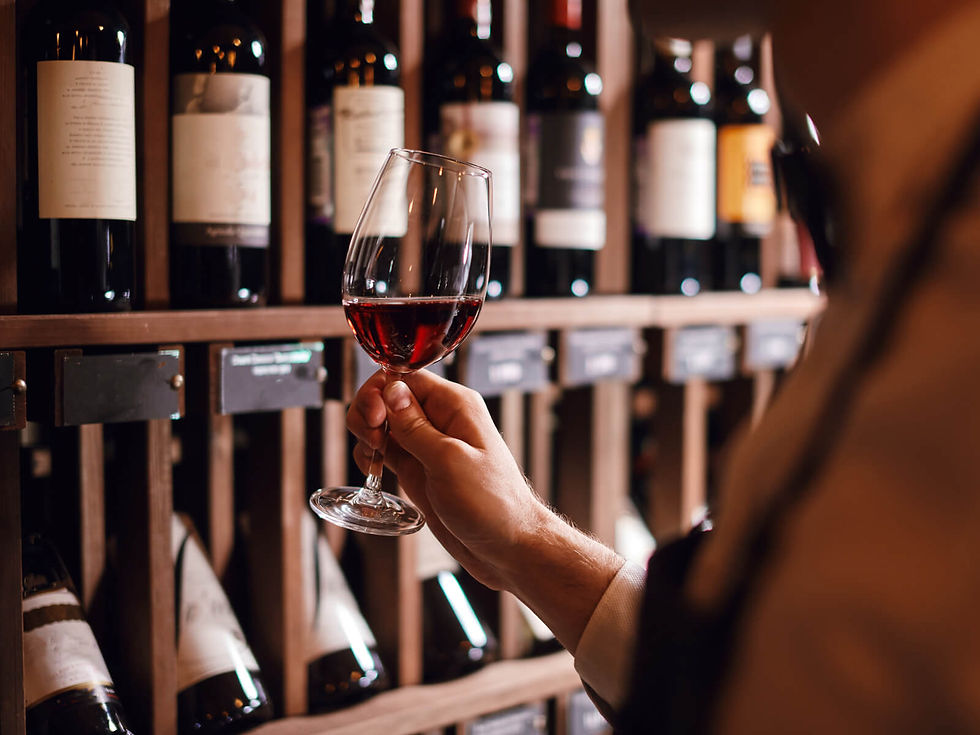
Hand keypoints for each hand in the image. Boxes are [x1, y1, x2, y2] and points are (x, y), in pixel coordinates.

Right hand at [347, 369, 624, 652]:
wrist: (507, 547)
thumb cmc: (492, 505)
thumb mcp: (449, 461)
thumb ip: (415, 426)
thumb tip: (391, 389)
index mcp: (455, 406)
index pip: (406, 377)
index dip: (381, 391)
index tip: (374, 419)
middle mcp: (441, 420)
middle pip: (389, 396)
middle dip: (369, 412)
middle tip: (372, 440)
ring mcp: (428, 446)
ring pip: (383, 423)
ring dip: (366, 434)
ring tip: (371, 458)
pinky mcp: (419, 469)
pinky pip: (386, 450)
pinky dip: (370, 455)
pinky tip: (371, 470)